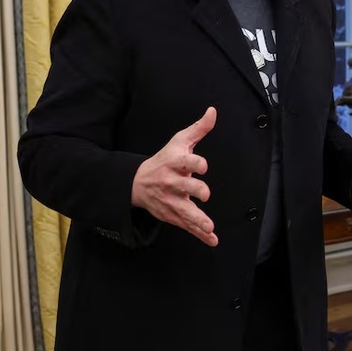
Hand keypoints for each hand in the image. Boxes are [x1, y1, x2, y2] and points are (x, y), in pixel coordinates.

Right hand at [131, 107, 217, 245]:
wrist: (138, 182)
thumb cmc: (164, 159)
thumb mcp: (179, 141)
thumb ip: (198, 129)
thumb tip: (213, 111)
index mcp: (175, 163)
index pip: (185, 162)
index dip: (195, 163)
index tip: (204, 166)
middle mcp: (172, 182)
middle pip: (184, 187)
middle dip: (194, 189)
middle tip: (204, 193)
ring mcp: (171, 200)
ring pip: (185, 211)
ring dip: (197, 220)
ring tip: (209, 227)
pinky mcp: (173, 214)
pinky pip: (188, 225)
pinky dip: (199, 234)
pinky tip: (212, 239)